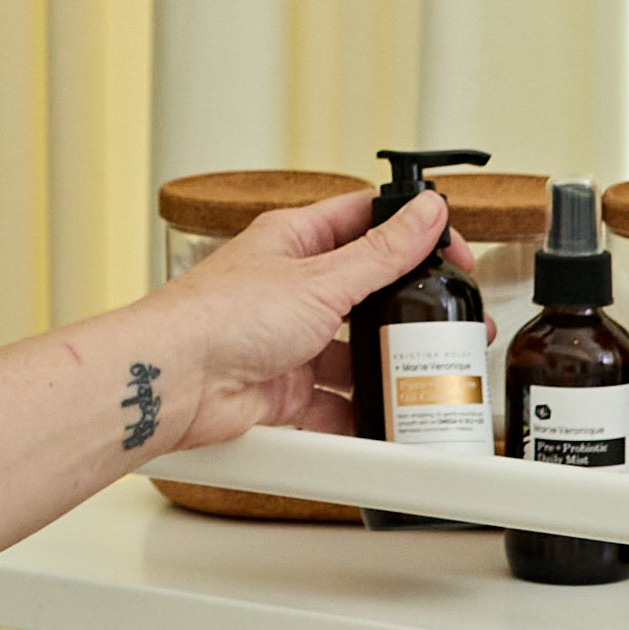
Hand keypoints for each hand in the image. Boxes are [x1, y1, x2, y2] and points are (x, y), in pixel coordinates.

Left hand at [134, 183, 459, 457]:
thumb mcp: (320, 278)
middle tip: (453, 322)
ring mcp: (286, 341)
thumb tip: (425, 212)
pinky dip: (357, 413)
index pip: (364, 221)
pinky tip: (387, 416)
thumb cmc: (221, 316)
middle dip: (408, 309)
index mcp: (293, 242)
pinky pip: (332, 402)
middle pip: (366, 293)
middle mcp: (289, 289)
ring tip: (428, 372)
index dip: (411, 232)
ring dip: (385, 365)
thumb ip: (381, 253)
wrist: (175, 381)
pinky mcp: (281, 390)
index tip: (451, 254)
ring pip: (352, 353)